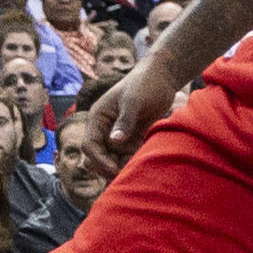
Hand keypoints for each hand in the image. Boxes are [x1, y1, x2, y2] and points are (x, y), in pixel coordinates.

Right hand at [81, 39, 188, 166]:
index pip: (89, 145)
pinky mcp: (132, 140)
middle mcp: (104, 129)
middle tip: (126, 174)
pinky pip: (127, 158)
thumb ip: (124, 121)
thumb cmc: (145, 84)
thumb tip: (113, 141)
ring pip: (112, 161)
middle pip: (96, 158)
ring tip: (137, 168)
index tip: (115, 169)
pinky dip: (132, 163)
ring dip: (121, 168)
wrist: (162, 77)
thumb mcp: (134, 101)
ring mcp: (118, 136)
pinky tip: (143, 164)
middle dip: (107, 168)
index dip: (99, 160)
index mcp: (98, 118)